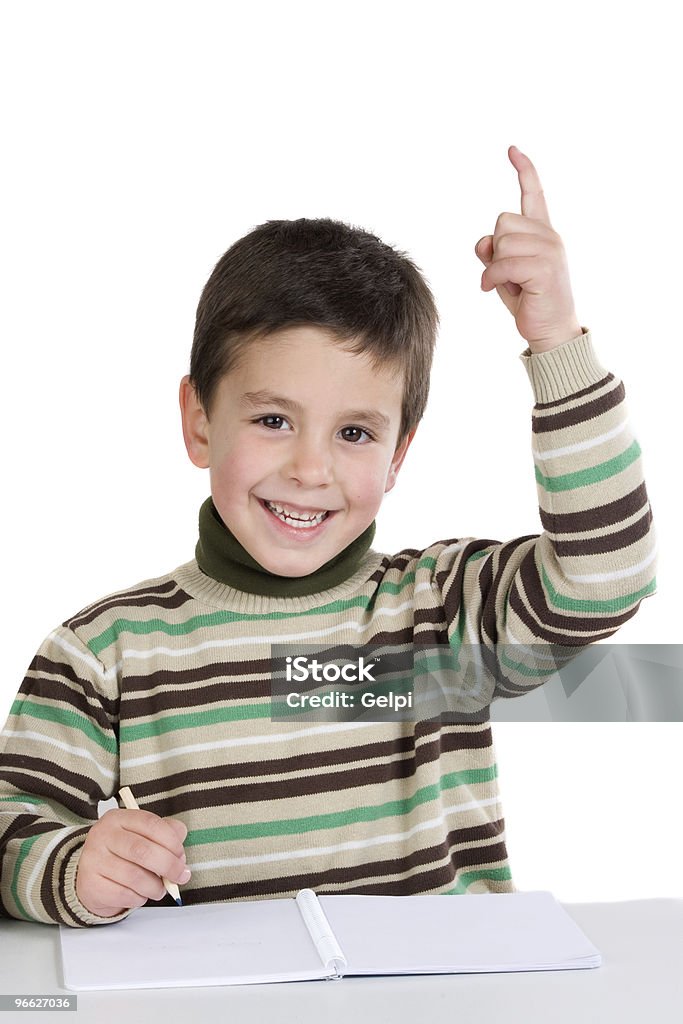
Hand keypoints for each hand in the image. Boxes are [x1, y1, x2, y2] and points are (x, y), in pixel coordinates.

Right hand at [75, 808, 190, 917]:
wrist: (92, 877)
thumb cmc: (123, 855)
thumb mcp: (143, 836)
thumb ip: (167, 834)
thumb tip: (180, 853)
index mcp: (118, 818)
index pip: (150, 823)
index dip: (171, 841)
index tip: (181, 855)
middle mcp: (102, 835)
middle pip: (143, 851)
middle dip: (168, 866)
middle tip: (180, 876)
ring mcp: (93, 859)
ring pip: (134, 876)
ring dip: (155, 887)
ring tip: (160, 889)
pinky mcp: (90, 884)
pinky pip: (124, 895)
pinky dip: (139, 898)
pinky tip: (140, 895)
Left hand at [475, 146, 581, 352]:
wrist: (551, 330)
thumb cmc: (529, 301)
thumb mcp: (504, 273)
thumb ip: (493, 253)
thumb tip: (484, 242)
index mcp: (542, 233)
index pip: (534, 194)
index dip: (524, 171)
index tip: (512, 150)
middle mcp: (549, 236)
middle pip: (502, 221)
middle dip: (495, 249)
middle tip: (507, 274)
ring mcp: (549, 250)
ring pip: (501, 242)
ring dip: (494, 267)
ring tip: (509, 284)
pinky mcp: (544, 268)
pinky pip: (503, 263)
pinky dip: (492, 278)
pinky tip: (495, 290)